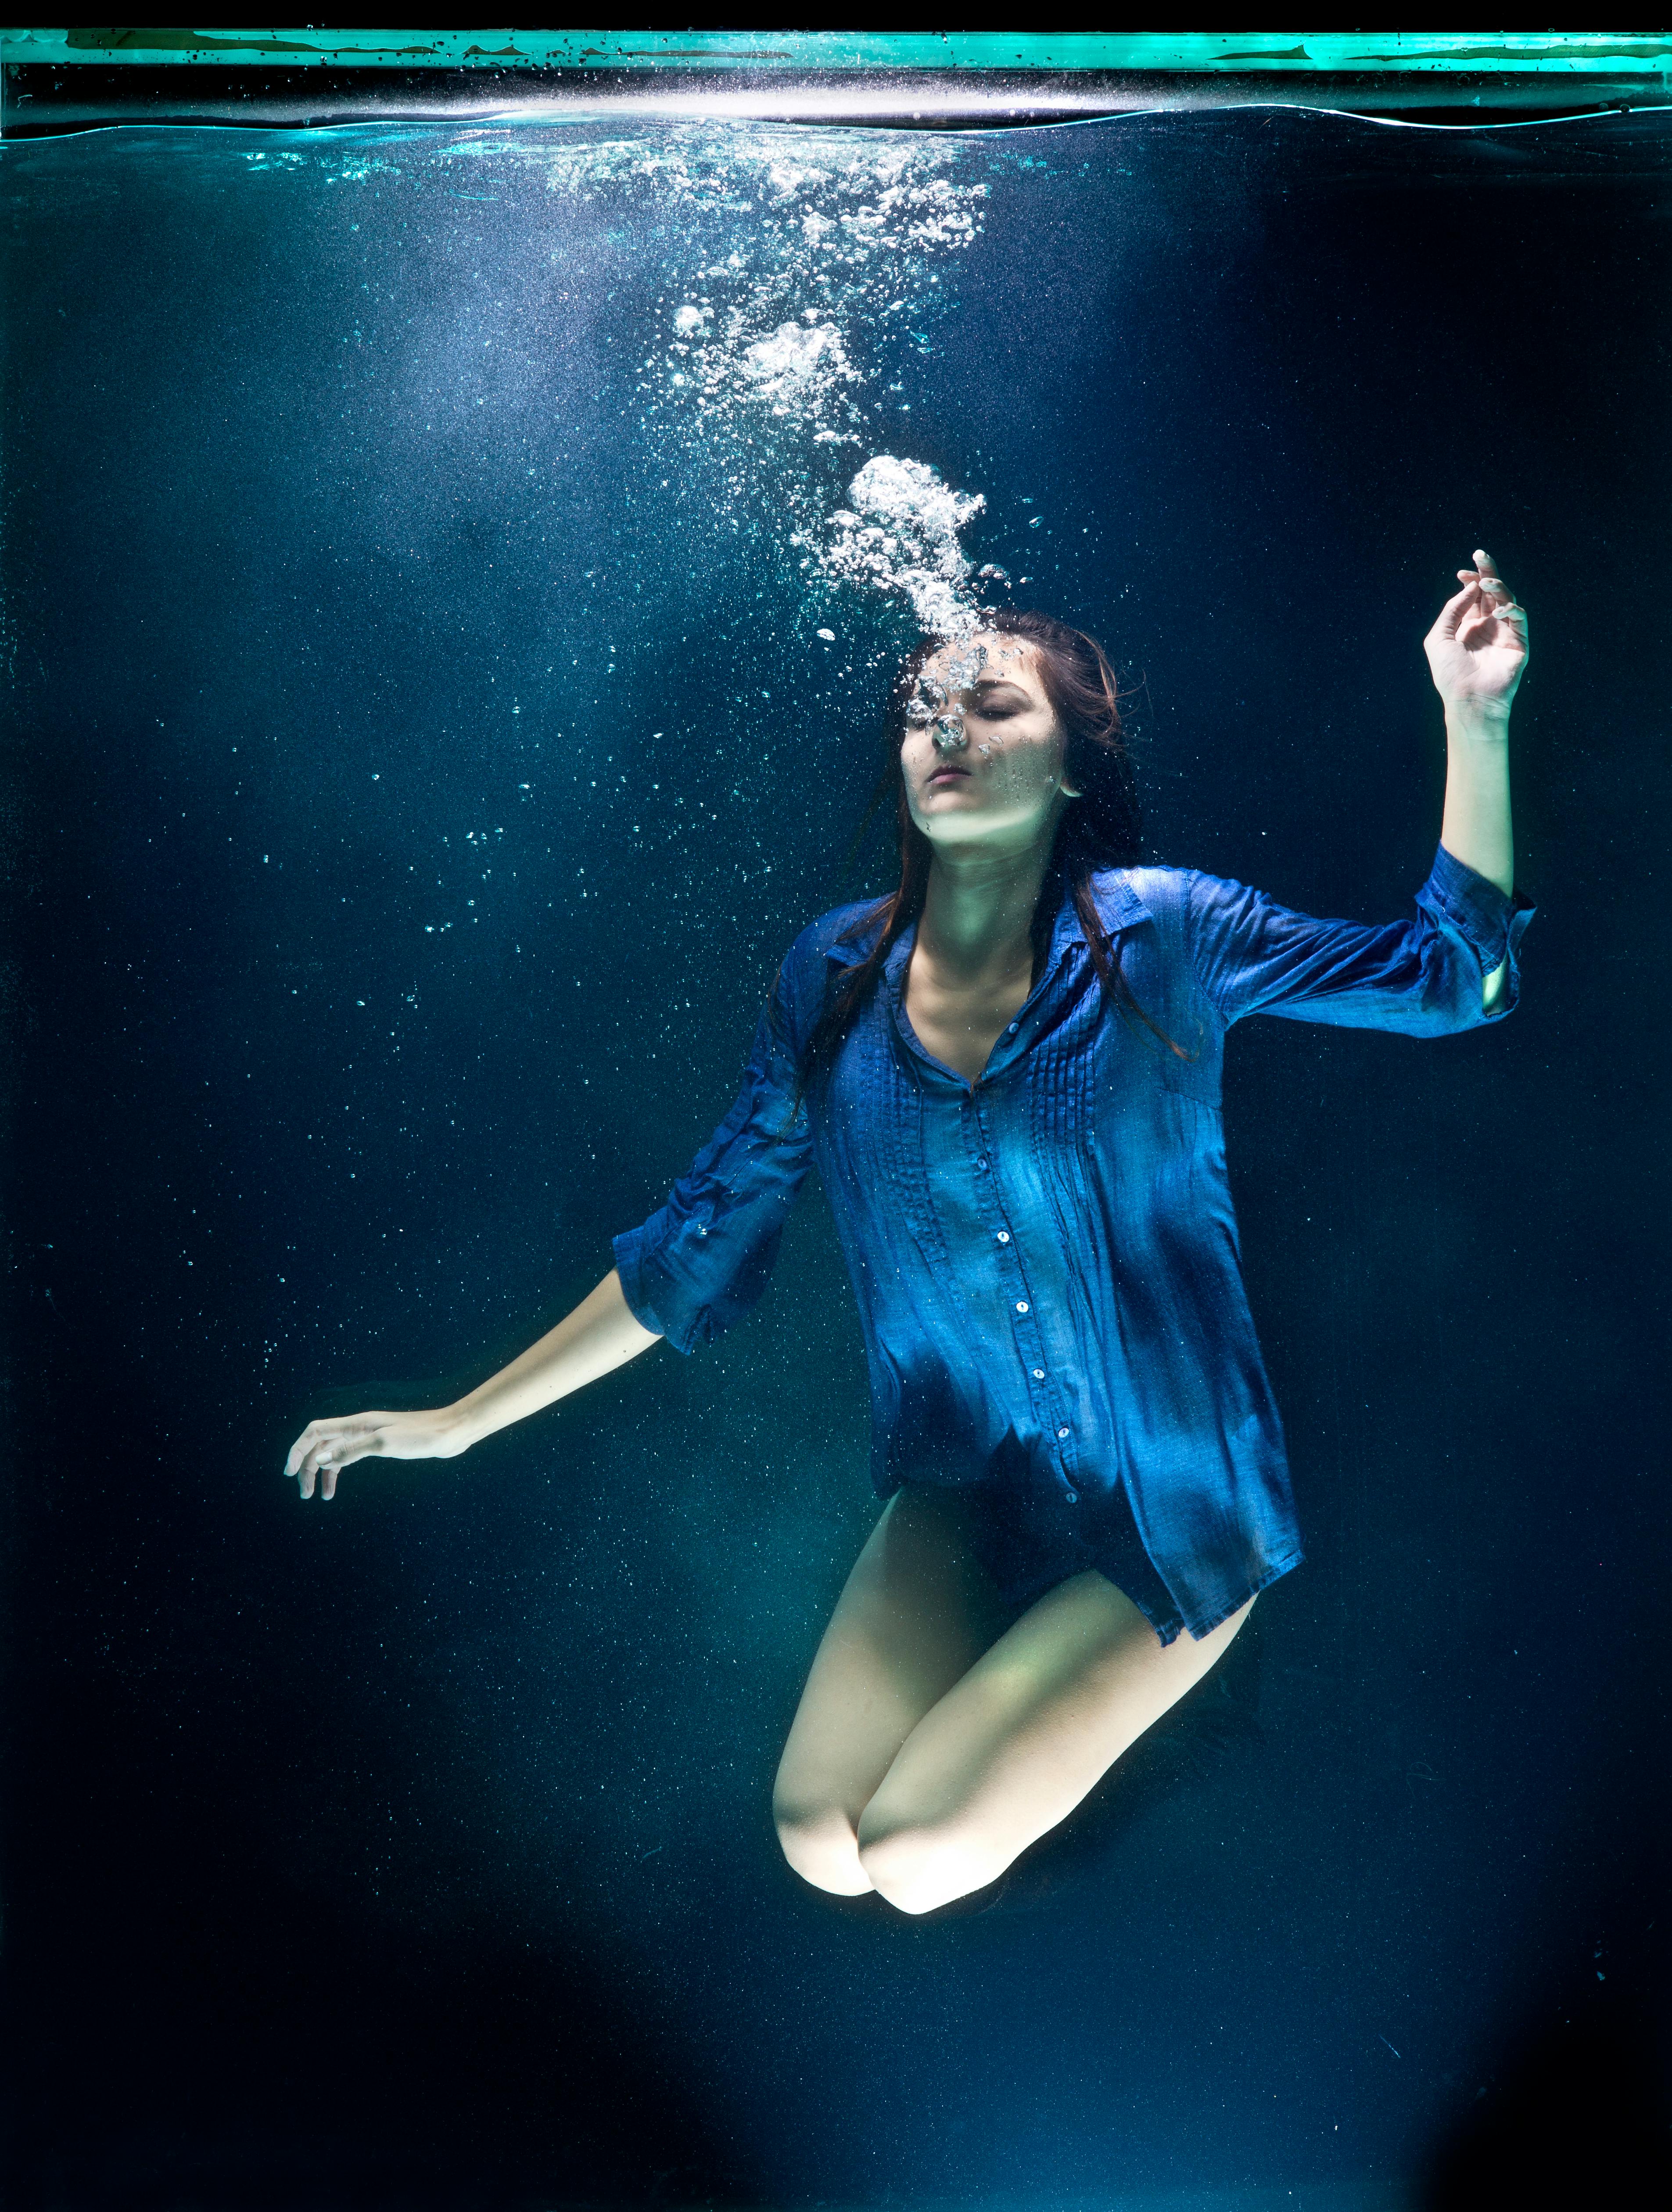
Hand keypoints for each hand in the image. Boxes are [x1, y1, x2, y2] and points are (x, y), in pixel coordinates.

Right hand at [284, 1406, 468, 1499]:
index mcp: (357, 1424)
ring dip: (323, 1472)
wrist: (451, 1432)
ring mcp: (369, 1435)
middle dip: (307, 1466)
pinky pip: (349, 1456)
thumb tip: (320, 1458)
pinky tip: (337, 1485)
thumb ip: (351, 1451)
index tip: (289, 1473)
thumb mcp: (385, 1444)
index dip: (298, 1449)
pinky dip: (340, 1470)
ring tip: (320, 1496)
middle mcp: (359, 1427)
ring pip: (334, 1451)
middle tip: (304, 1493)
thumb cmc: (422, 1436)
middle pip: (321, 1443)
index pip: (315, 1432)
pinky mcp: (380, 1444)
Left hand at [1424, 550, 1527, 716]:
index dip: (1470, 581)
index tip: (1462, 573)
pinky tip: (1499, 611)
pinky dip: (1511, 610)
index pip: (1473, 596)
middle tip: (1481, 555)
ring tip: (1485, 582)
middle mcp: (1487, 626)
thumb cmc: (1450, 674)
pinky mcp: (1519, 642)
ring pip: (1507, 599)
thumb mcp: (1439, 638)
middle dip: (1487, 572)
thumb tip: (1468, 588)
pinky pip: (1520, 618)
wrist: (1469, 699)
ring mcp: (1504, 633)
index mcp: (1468, 626)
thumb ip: (1451, 611)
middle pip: (1491, 592)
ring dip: (1497, 587)